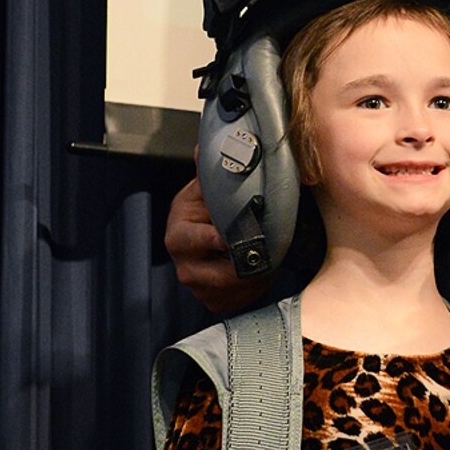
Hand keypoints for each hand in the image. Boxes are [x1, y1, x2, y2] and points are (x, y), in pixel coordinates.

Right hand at [165, 174, 271, 314]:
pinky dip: (255, 288)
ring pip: (233, 290)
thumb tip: (203, 148)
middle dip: (247, 264)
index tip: (233, 239)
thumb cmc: (207, 209)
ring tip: (271, 258)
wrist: (208, 234)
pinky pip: (239, 300)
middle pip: (219, 274)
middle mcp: (184, 265)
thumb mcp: (206, 190)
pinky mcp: (212, 301)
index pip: (195, 241)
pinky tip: (262, 271)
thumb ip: (209, 174)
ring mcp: (197, 287)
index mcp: (178, 234)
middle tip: (271, 250)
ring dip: (256, 276)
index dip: (216, 240)